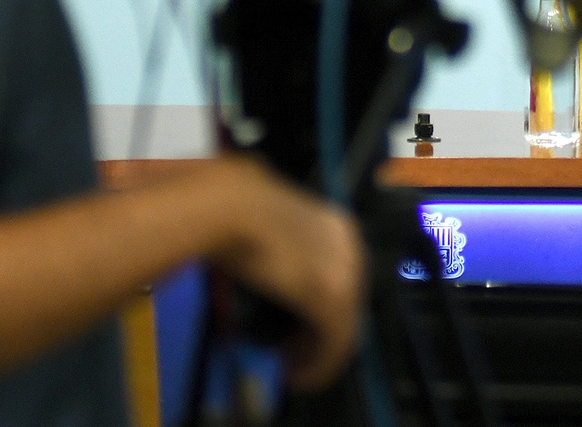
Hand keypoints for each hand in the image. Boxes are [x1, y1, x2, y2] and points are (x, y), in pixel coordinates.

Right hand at [211, 162, 365, 389]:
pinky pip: (335, 343)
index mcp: (339, 229)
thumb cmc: (239, 211)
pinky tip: (298, 376)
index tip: (299, 329)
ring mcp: (344, 274)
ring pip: (344, 328)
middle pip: (346, 305)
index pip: (342, 281)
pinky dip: (320, 366)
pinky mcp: (330, 298)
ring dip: (320, 355)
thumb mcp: (273, 232)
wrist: (230, 206)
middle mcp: (351, 250)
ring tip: (293, 369)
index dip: (322, 309)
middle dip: (320, 334)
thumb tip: (277, 285)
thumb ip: (285, 256)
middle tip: (292, 353)